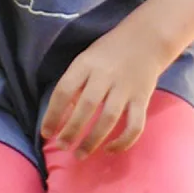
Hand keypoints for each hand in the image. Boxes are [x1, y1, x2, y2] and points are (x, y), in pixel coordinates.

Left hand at [40, 18, 164, 158]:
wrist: (147, 38)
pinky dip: (123, 141)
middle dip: (71, 130)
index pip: (64, 90)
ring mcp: (125, 87)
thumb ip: (74, 84)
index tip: (46, 132)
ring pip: (108, 118)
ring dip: (92, 140)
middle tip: (62, 147)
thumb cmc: (109, 51)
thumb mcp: (86, 59)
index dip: (53, 114)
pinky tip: (110, 149)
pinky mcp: (142, 98)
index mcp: (86, 63)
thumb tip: (60, 117)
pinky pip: (135, 125)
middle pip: (86, 106)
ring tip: (80, 154)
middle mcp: (105, 75)